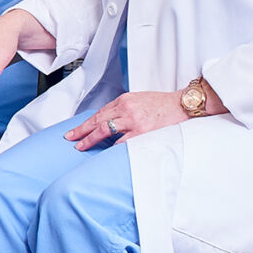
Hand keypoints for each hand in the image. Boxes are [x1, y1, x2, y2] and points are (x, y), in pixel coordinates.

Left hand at [67, 90, 187, 150]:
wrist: (182, 104)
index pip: (99, 113)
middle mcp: (125, 108)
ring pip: (105, 129)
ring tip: (81, 147)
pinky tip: (104, 152)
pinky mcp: (141, 131)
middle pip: (97, 120)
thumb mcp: (139, 99)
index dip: (86, 123)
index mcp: (124, 100)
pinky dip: (112, 147)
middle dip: (81, 130)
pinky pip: (122, 141)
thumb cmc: (162, 104)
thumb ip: (124, 108)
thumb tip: (110, 120)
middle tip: (70, 138)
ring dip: (91, 139)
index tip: (75, 130)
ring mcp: (133, 120)